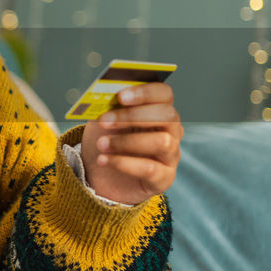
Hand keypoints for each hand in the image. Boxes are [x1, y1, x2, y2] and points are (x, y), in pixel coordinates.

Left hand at [79, 82, 182, 205]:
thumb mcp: (103, 119)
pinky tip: (104, 160)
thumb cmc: (106, 140)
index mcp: (158, 109)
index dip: (145, 92)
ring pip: (161, 142)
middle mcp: (171, 131)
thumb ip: (108, 106)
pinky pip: (150, 169)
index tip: (120, 96)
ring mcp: (170, 155)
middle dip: (133, 116)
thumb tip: (104, 95)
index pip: (164, 94)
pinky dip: (123, 163)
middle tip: (105, 121)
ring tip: (101, 144)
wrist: (99, 175)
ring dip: (126, 141)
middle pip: (167, 116)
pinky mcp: (164, 178)